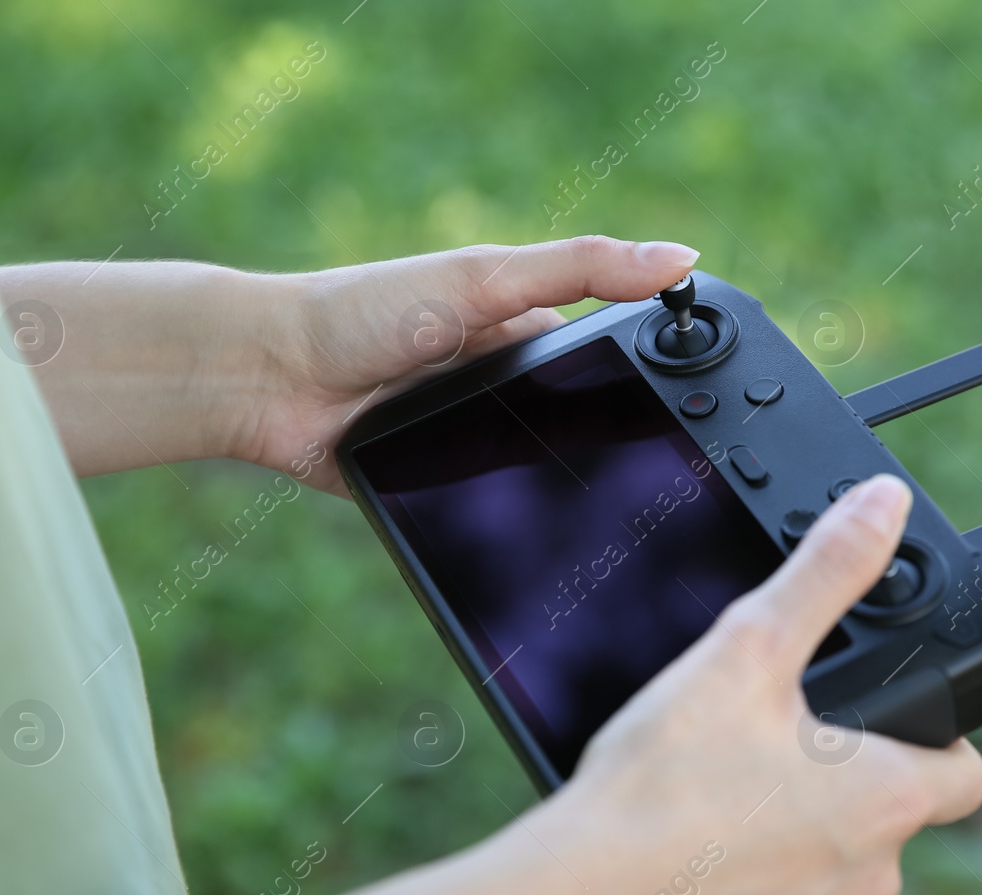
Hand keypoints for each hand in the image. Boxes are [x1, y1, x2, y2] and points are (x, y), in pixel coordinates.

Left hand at [239, 235, 701, 493]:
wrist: (269, 382)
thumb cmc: (366, 312)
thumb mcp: (484, 280)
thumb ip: (580, 268)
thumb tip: (683, 258)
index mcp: (529, 329)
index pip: (616, 355)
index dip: (661, 378)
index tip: (711, 405)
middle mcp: (510, 386)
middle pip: (589, 425)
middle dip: (626, 452)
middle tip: (670, 484)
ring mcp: (479, 441)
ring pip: (551, 479)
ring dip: (577, 499)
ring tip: (624, 527)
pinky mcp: (447, 492)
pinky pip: (500, 521)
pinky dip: (524, 535)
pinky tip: (558, 551)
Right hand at [530, 474, 981, 894]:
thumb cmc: (667, 785)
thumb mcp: (749, 649)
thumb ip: (825, 572)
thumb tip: (883, 504)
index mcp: (889, 800)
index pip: (967, 772)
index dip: (940, 731)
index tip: (893, 704)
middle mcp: (869, 875)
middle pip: (894, 808)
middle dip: (852, 766)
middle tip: (783, 723)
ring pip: (834, 854)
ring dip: (800, 815)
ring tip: (725, 771)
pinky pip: (776, 891)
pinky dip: (751, 858)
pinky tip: (690, 824)